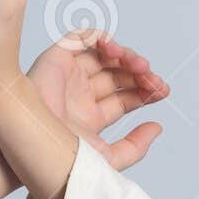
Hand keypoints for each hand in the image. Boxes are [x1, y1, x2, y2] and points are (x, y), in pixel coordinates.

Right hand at [27, 32, 168, 171]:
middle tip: (153, 79)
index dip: (146, 90)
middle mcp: (80, 95)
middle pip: (119, 76)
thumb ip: (135, 147)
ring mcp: (68, 77)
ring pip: (104, 57)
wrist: (35, 150)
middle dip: (140, 74)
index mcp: (91, 118)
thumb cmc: (62, 161)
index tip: (162, 90)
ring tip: (139, 66)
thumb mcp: (109, 160)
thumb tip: (157, 127)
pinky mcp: (56, 59)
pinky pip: (81, 39)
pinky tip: (116, 51)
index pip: (125, 97)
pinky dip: (101, 38)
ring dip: (126, 56)